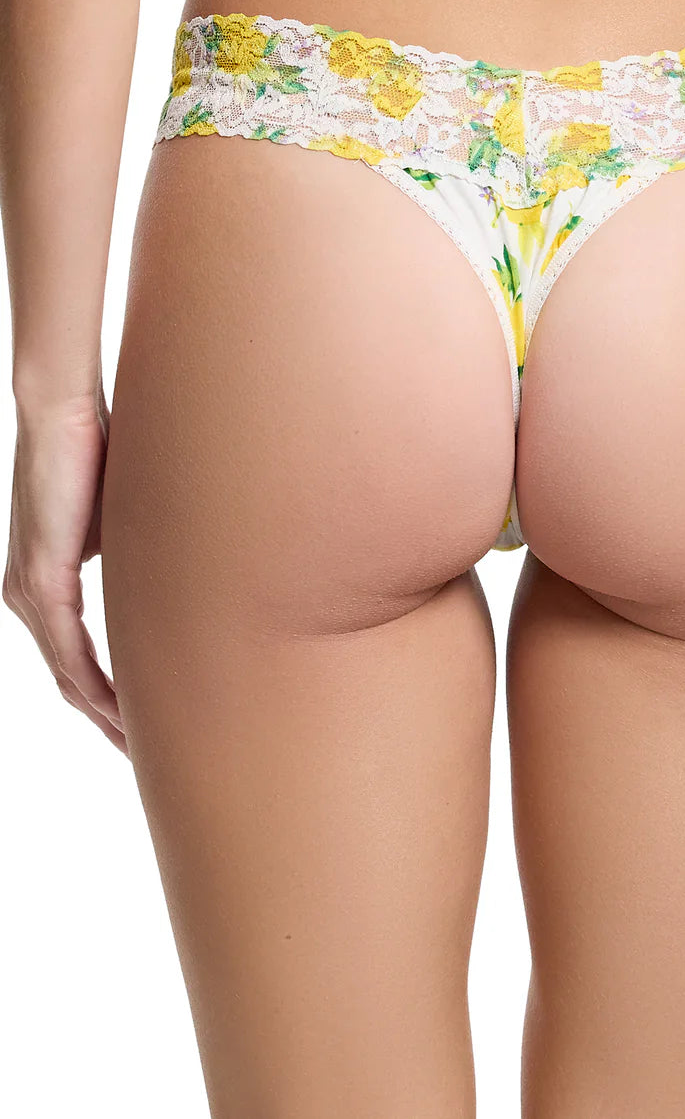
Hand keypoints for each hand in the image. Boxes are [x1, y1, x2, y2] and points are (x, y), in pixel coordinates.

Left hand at [4, 396, 125, 751]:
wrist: (61, 410)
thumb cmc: (96, 451)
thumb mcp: (123, 521)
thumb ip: (136, 559)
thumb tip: (177, 577)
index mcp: (43, 584)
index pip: (74, 659)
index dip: (107, 698)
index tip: (142, 724)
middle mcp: (26, 596)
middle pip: (68, 681)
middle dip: (108, 723)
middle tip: (144, 756)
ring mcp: (27, 592)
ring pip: (66, 676)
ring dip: (104, 714)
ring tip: (141, 745)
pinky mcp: (38, 582)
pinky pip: (68, 652)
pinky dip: (95, 685)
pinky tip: (122, 709)